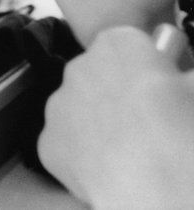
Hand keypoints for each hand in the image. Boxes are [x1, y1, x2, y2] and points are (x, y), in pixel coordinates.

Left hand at [38, 26, 193, 207]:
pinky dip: (83, 155)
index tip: (163, 86)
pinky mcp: (47, 142)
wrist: (157, 183)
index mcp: (116, 44)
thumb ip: (183, 73)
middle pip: (98, 75)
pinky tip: (111, 169)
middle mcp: (78, 67)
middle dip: (119, 92)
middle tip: (149, 121)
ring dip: (99, 123)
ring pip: (79, 109)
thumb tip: (180, 79)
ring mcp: (57, 106)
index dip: (147, 67)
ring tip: (131, 149)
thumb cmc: (184, 125)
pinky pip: (66, 144)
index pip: (128, 44)